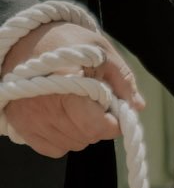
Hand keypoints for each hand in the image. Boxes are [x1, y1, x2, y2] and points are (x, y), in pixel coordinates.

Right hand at [1, 20, 141, 157]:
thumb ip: (123, 80)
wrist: (28, 38)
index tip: (115, 111)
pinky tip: (63, 118)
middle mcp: (46, 106)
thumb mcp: (102, 52)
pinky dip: (62, 139)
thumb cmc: (69, 42)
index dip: (113, 123)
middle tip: (95, 105)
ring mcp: (30, 117)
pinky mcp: (21, 123)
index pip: (97, 127)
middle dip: (99, 125)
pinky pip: (52, 148)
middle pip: (86, 137)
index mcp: (68, 87)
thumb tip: (138, 106)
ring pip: (71, 144)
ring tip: (77, 108)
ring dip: (81, 132)